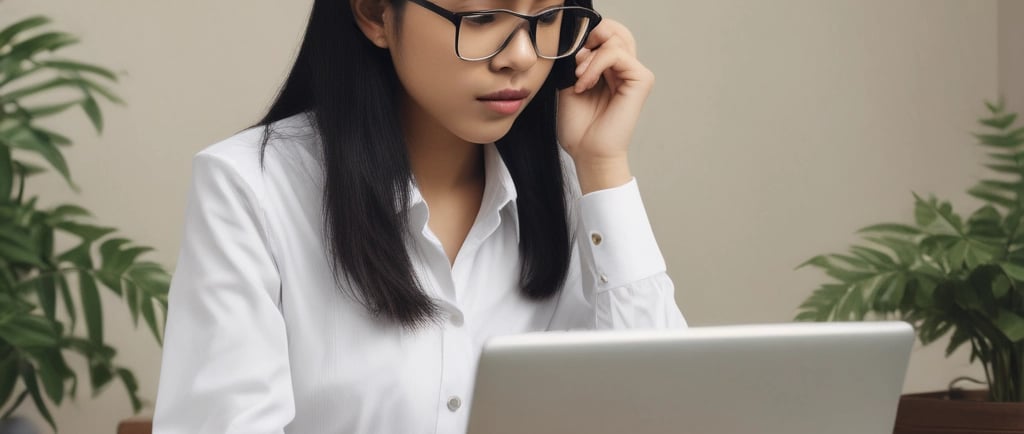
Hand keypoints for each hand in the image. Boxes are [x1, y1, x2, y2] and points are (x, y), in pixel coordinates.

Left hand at [556, 19, 654, 192]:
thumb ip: (577, 60)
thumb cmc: (579, 127)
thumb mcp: (569, 84)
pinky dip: (595, 65)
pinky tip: (584, 84)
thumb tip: (580, 40)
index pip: (604, 34)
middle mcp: (625, 69)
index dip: (584, 39)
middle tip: (576, 65)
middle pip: (613, 30)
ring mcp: (635, 73)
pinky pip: (616, 53)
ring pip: (614, 38)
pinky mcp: (641, 79)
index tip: (570, 64)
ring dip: (588, 58)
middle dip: (589, 40)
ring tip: (578, 80)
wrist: (588, 153)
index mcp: (610, 69)